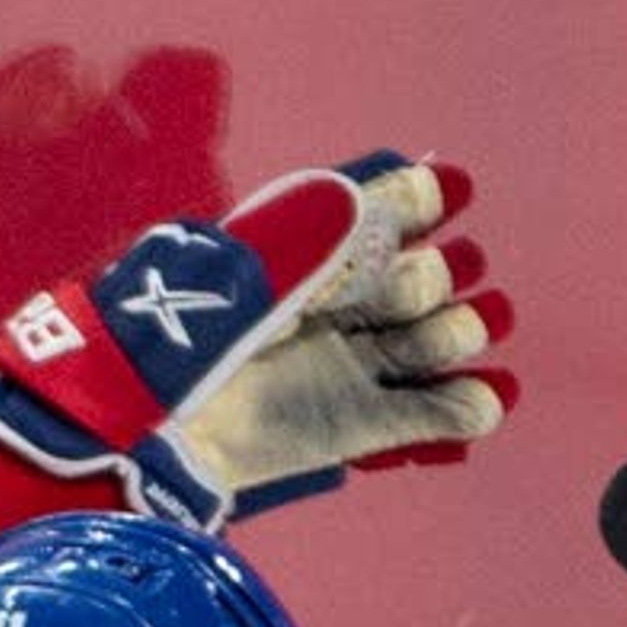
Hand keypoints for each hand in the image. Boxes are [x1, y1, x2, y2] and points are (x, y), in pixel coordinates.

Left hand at [0, 151, 514, 528]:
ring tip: (452, 332)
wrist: (142, 434)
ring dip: (456, 332)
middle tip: (415, 288)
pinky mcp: (352, 430)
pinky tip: (483, 399)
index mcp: (305, 256)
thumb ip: (312, 228)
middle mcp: (334, 309)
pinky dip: (463, 407)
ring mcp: (347, 368)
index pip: (384, 215)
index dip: (421, 200)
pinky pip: (429, 415)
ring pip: (435, 340)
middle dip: (430, 278)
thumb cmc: (177, 339)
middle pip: (421, 277)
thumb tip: (384, 195)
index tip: (443, 192)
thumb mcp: (240, 267)